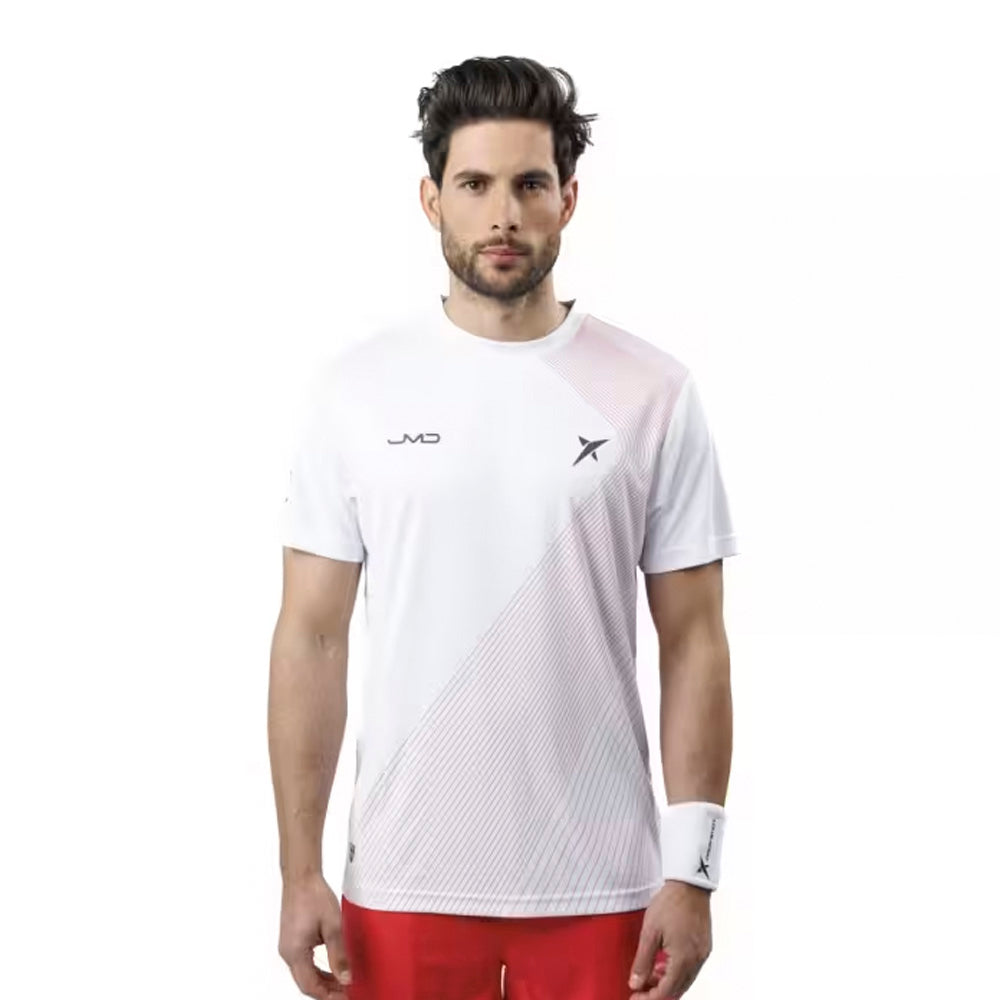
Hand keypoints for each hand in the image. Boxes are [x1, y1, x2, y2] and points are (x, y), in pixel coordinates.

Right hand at [278, 872, 352, 998]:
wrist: (301, 877)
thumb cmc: (313, 895)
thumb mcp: (333, 926)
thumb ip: (339, 955)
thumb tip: (346, 978)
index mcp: (295, 952)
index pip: (310, 986)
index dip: (328, 995)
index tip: (345, 996)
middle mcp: (287, 953)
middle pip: (306, 983)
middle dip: (326, 991)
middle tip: (346, 992)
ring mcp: (288, 946)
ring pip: (304, 974)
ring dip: (322, 980)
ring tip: (342, 981)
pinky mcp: (291, 940)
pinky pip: (303, 963)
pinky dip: (317, 969)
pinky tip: (331, 968)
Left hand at [626, 880, 711, 999]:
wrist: (689, 883)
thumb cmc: (670, 903)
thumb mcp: (649, 932)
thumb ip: (642, 961)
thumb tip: (635, 983)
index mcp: (684, 959)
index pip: (666, 992)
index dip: (649, 998)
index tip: (635, 997)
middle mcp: (697, 960)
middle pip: (677, 990)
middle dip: (658, 992)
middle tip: (640, 989)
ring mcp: (703, 954)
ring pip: (685, 981)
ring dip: (667, 983)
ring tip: (649, 974)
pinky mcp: (705, 946)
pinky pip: (691, 969)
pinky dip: (677, 972)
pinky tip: (664, 963)